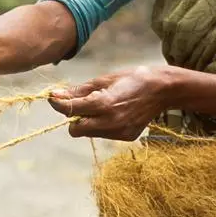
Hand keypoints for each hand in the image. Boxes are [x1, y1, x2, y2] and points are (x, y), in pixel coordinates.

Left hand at [47, 65, 170, 139]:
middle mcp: (110, 122)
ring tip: (102, 106)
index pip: (70, 110)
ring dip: (88, 122)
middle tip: (80, 104)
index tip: (53, 97)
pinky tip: (114, 113)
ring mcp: (119, 132)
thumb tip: (55, 95)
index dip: (58, 104)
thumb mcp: (103, 80)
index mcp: (103, 104)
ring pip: (89, 133)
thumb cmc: (132, 78)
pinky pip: (103, 134)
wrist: (162, 90)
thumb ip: (78, 91)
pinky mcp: (126, 137)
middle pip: (75, 130)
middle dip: (73, 118)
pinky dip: (102, 125)